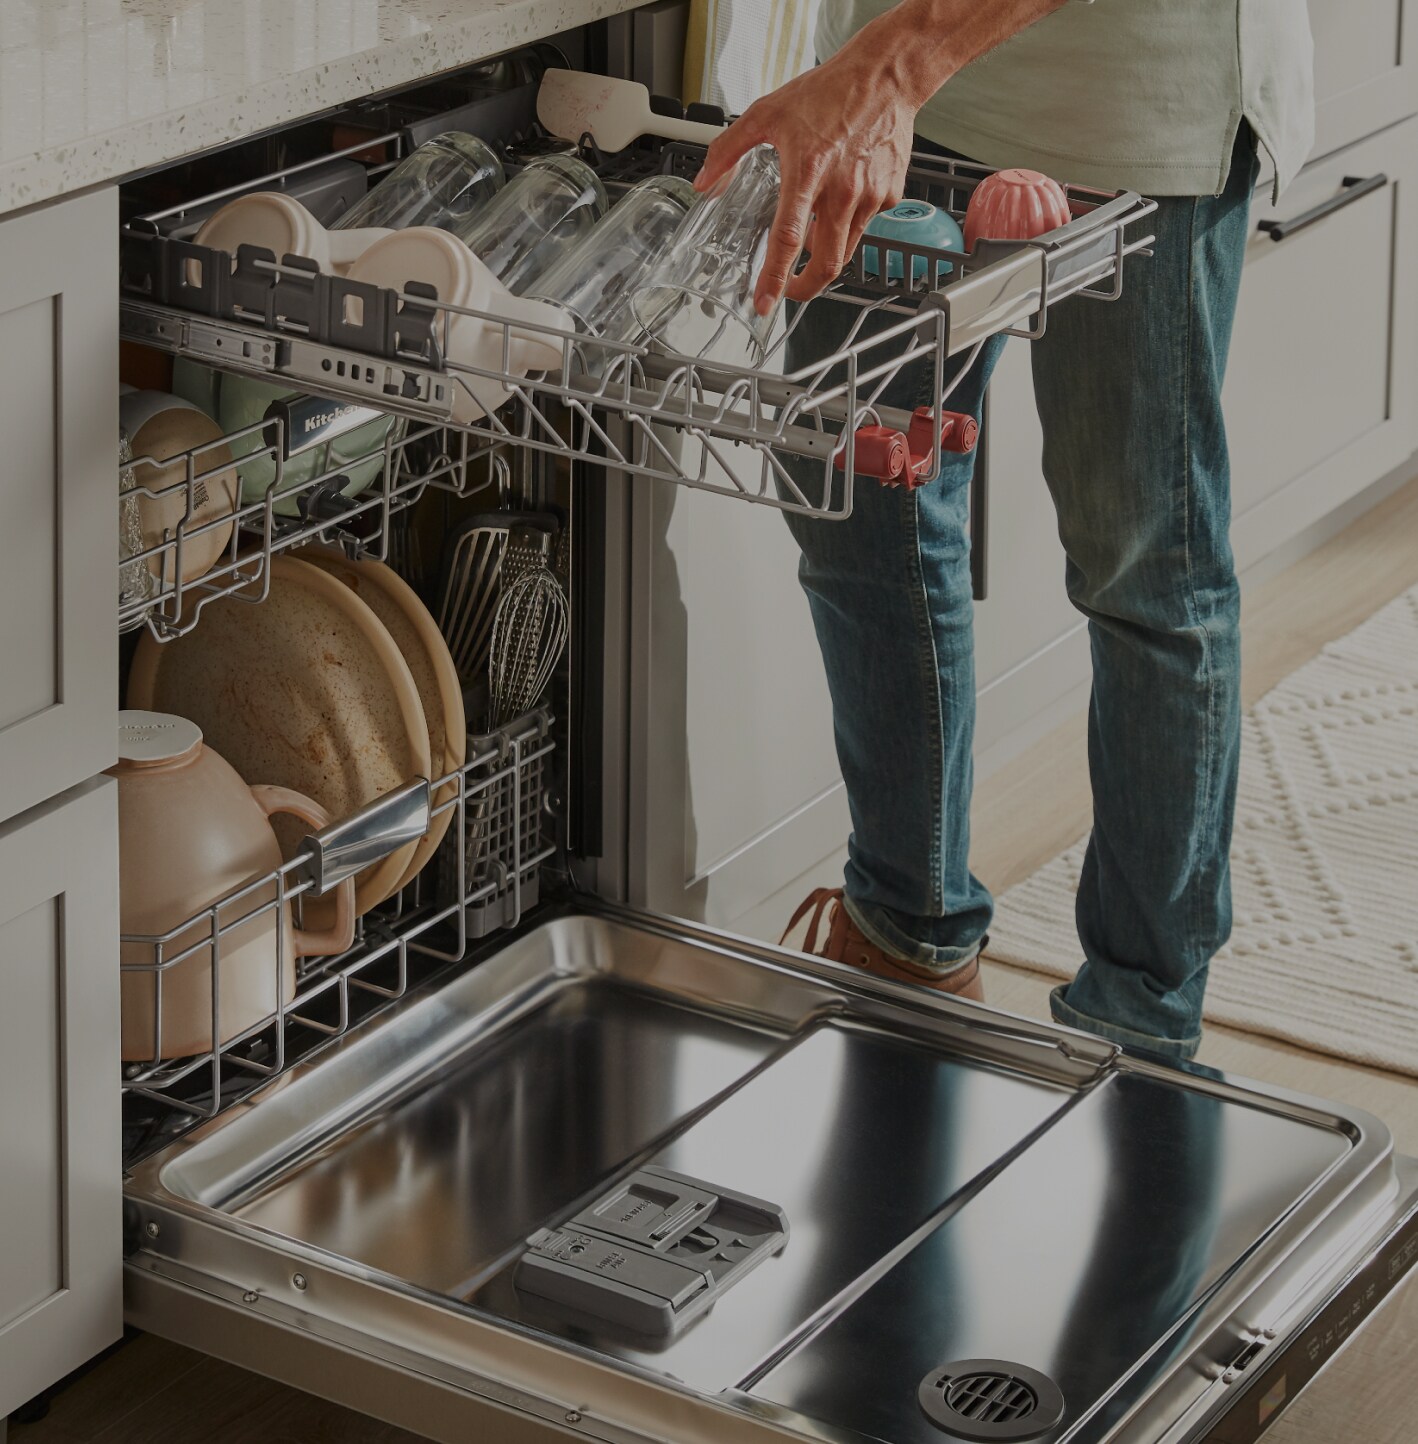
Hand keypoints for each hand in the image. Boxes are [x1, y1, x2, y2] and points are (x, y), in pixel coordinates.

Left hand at [694, 46, 921, 313]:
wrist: (885, 76)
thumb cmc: (830, 91)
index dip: (775, 278)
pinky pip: (863, 225)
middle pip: (826, 264)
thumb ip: (728, 150)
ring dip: (824, 253)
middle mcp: (840, 190)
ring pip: (845, 248)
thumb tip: (705, 182)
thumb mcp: (766, 114)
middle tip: (791, 291)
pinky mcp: (888, 195)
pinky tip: (841, 200)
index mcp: (807, 172)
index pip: (788, 238)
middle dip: (806, 288)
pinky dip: (847, 225)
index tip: (765, 303)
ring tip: (811, 234)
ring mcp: (868, 196)